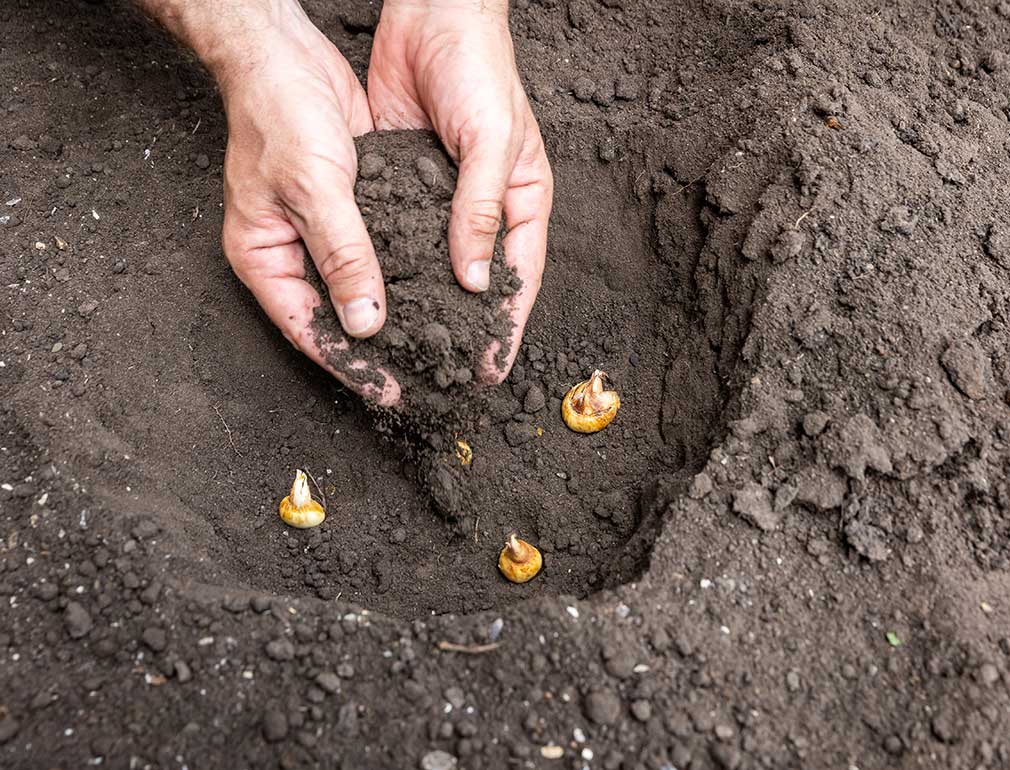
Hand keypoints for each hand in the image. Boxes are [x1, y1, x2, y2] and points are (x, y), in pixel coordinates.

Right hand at [212, 3, 401, 403]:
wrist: (283, 54)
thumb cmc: (280, 114)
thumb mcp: (314, 189)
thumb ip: (343, 256)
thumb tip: (366, 324)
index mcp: (265, 260)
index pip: (310, 330)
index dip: (351, 367)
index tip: (390, 395)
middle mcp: (293, 254)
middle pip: (339, 319)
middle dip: (381, 351)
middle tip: (427, 380)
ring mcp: (324, 233)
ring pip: (364, 289)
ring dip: (400, 315)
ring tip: (441, 347)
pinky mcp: (354, 210)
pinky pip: (383, 253)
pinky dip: (408, 274)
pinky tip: (443, 292)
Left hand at [368, 0, 552, 379]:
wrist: (432, 14)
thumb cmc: (481, 71)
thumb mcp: (491, 142)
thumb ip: (481, 210)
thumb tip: (474, 281)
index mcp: (521, 202)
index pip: (517, 281)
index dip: (504, 329)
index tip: (490, 373)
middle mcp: (483, 209)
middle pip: (476, 284)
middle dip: (463, 330)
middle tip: (445, 377)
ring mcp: (442, 200)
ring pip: (435, 266)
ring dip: (423, 305)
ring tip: (406, 350)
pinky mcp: (404, 184)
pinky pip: (398, 235)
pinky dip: (389, 266)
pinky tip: (373, 296)